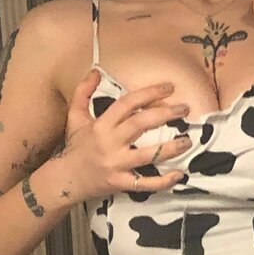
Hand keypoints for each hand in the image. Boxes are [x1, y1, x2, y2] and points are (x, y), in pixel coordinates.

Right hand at [56, 70, 191, 202]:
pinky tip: (179, 174)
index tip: (169, 87)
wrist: (65, 180)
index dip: (149, 93)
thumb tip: (96, 71)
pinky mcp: (120, 183)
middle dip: (164, 114)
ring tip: (188, 141)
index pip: (127, 104)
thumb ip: (83, 92)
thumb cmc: (75, 147)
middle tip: (184, 109)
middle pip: (139, 125)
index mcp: (101, 125)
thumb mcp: (75, 117)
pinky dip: (163, 181)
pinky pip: (145, 183)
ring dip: (170, 148)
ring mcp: (116, 165)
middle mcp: (109, 143)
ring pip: (146, 155)